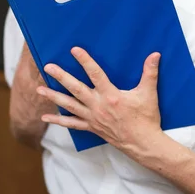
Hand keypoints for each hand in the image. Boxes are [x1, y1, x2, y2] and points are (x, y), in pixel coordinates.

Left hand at [38, 47, 162, 156]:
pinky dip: (57, 121)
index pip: (95, 74)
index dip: (84, 61)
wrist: (143, 143)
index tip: (74, 50)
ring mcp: (92, 117)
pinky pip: (71, 124)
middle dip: (61, 77)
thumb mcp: (149, 94)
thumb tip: (155, 54)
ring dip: (53, 97)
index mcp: (111, 96)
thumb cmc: (146, 118)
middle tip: (48, 67)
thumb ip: (150, 73)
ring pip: (69, 105)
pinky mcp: (91, 127)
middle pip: (76, 88)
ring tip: (39, 89)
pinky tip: (44, 117)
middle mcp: (98, 106)